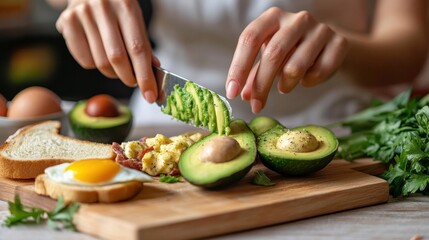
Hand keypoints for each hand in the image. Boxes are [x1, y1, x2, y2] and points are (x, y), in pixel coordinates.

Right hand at [56, 0, 158, 102]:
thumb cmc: (116, 6)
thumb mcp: (133, 17)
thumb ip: (142, 43)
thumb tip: (152, 70)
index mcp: (126, 5)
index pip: (138, 49)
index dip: (145, 76)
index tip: (150, 95)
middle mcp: (103, 7)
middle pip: (117, 58)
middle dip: (128, 77)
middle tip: (133, 81)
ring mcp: (83, 14)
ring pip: (100, 62)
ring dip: (112, 73)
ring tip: (117, 66)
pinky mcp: (67, 21)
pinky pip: (84, 60)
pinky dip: (95, 65)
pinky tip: (98, 52)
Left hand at [225, 7, 347, 112]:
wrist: (328, 44)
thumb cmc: (290, 51)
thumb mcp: (268, 58)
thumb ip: (253, 75)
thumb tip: (243, 95)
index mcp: (272, 17)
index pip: (250, 39)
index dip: (238, 67)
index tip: (232, 92)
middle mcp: (296, 19)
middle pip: (273, 54)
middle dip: (261, 85)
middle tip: (256, 106)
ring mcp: (320, 29)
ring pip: (295, 66)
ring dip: (285, 84)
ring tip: (283, 87)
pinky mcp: (339, 42)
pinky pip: (319, 72)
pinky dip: (309, 82)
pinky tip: (306, 80)